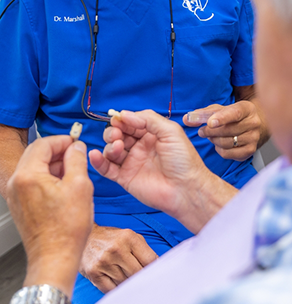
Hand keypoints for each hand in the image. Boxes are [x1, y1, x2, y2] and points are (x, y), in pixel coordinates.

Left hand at [6, 136, 92, 295]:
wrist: (55, 258)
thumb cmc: (66, 229)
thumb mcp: (80, 185)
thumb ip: (77, 160)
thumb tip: (76, 147)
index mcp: (28, 176)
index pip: (43, 144)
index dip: (63, 140)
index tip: (76, 143)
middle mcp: (17, 184)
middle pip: (36, 154)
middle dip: (58, 151)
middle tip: (76, 154)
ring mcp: (16, 196)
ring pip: (34, 167)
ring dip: (54, 165)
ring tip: (74, 172)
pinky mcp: (21, 206)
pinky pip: (33, 182)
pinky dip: (48, 178)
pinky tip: (65, 186)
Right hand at [79, 224, 156, 292]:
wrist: (86, 238)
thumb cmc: (112, 238)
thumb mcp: (130, 236)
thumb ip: (144, 250)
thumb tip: (158, 266)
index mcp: (129, 237)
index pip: (149, 260)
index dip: (154, 268)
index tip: (155, 273)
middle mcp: (116, 249)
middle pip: (138, 273)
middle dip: (141, 277)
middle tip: (142, 279)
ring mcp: (104, 262)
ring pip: (125, 283)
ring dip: (128, 283)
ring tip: (127, 277)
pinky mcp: (94, 274)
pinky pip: (111, 290)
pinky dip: (117, 289)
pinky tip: (117, 282)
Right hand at [89, 110, 236, 233]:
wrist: (186, 189)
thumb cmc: (183, 160)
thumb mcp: (170, 131)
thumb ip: (148, 119)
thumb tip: (125, 114)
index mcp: (151, 134)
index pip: (131, 122)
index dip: (123, 120)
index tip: (118, 119)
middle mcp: (140, 147)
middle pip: (118, 134)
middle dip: (114, 131)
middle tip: (118, 135)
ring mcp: (132, 162)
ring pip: (111, 149)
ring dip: (109, 145)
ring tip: (118, 147)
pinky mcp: (125, 178)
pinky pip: (107, 168)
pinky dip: (98, 161)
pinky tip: (95, 155)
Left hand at [184, 100, 263, 160]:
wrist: (248, 125)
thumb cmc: (231, 116)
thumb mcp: (218, 110)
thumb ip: (202, 114)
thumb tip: (187, 119)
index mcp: (247, 108)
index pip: (235, 113)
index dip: (221, 118)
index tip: (210, 123)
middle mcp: (253, 123)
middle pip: (228, 130)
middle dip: (210, 131)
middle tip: (202, 131)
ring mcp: (253, 138)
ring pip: (227, 143)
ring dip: (214, 140)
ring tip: (212, 136)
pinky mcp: (250, 151)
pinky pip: (228, 154)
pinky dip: (219, 150)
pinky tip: (220, 144)